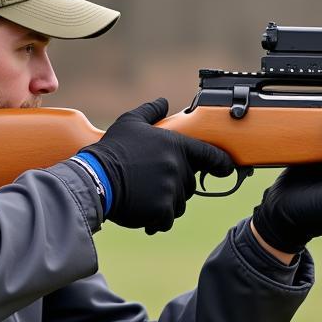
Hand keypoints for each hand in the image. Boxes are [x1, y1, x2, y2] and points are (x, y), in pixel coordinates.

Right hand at [84, 98, 233, 232]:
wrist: (95, 178)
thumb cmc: (112, 150)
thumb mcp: (130, 122)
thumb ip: (151, 111)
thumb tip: (163, 102)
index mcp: (175, 146)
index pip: (210, 155)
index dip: (221, 163)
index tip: (226, 168)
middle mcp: (178, 168)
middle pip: (189, 183)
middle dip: (175, 185)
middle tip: (151, 183)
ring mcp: (171, 190)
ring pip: (179, 203)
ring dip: (166, 203)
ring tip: (144, 196)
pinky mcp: (161, 210)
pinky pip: (167, 219)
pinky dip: (156, 219)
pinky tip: (142, 213)